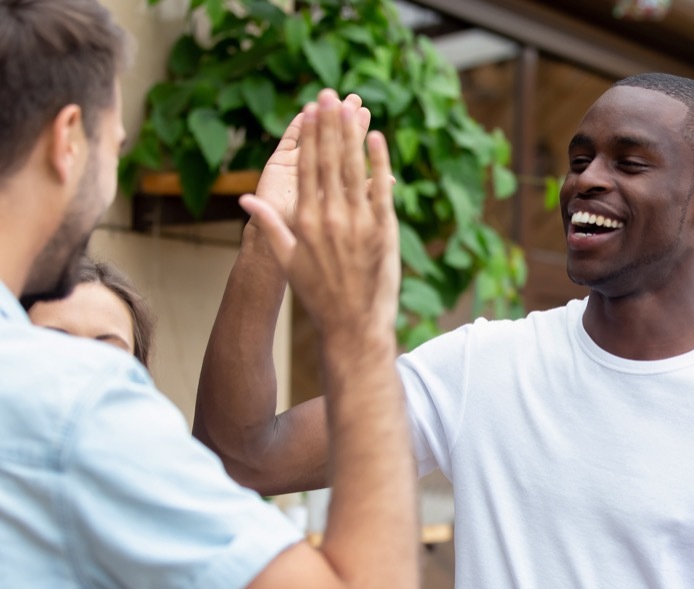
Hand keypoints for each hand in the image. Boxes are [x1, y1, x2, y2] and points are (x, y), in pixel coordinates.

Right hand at [239, 90, 399, 339]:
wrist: (352, 324)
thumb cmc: (316, 294)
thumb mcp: (286, 259)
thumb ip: (269, 224)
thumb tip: (245, 199)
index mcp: (305, 220)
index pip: (306, 168)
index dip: (309, 137)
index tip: (310, 111)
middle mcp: (330, 216)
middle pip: (329, 160)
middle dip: (330, 125)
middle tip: (330, 95)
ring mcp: (358, 222)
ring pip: (354, 169)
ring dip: (352, 135)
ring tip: (351, 106)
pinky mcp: (383, 230)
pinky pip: (380, 188)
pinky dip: (379, 162)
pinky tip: (377, 138)